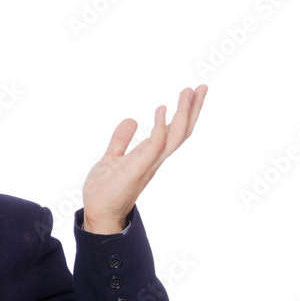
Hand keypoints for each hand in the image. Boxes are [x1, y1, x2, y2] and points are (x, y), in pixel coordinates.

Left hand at [81, 85, 207, 233]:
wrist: (97, 212)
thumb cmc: (106, 189)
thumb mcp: (112, 157)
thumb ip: (121, 140)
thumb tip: (132, 120)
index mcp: (150, 155)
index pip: (174, 131)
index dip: (185, 113)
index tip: (193, 92)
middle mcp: (154, 159)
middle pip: (181, 131)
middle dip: (192, 110)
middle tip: (202, 87)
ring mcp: (148, 163)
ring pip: (174, 136)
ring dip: (183, 114)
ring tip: (188, 92)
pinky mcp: (137, 168)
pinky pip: (154, 145)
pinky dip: (160, 126)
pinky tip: (161, 109)